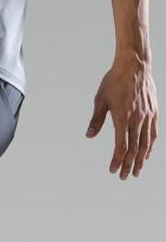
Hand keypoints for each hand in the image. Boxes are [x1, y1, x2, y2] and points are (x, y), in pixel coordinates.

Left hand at [86, 57, 158, 179]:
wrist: (134, 65)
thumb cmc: (113, 82)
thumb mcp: (100, 100)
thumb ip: (96, 120)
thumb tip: (89, 136)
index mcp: (122, 117)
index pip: (121, 146)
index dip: (117, 160)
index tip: (112, 170)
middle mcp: (137, 119)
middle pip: (134, 149)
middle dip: (128, 165)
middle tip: (123, 177)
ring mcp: (147, 116)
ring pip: (146, 143)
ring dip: (140, 159)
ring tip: (136, 171)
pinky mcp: (154, 112)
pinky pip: (153, 133)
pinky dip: (150, 146)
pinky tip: (146, 154)